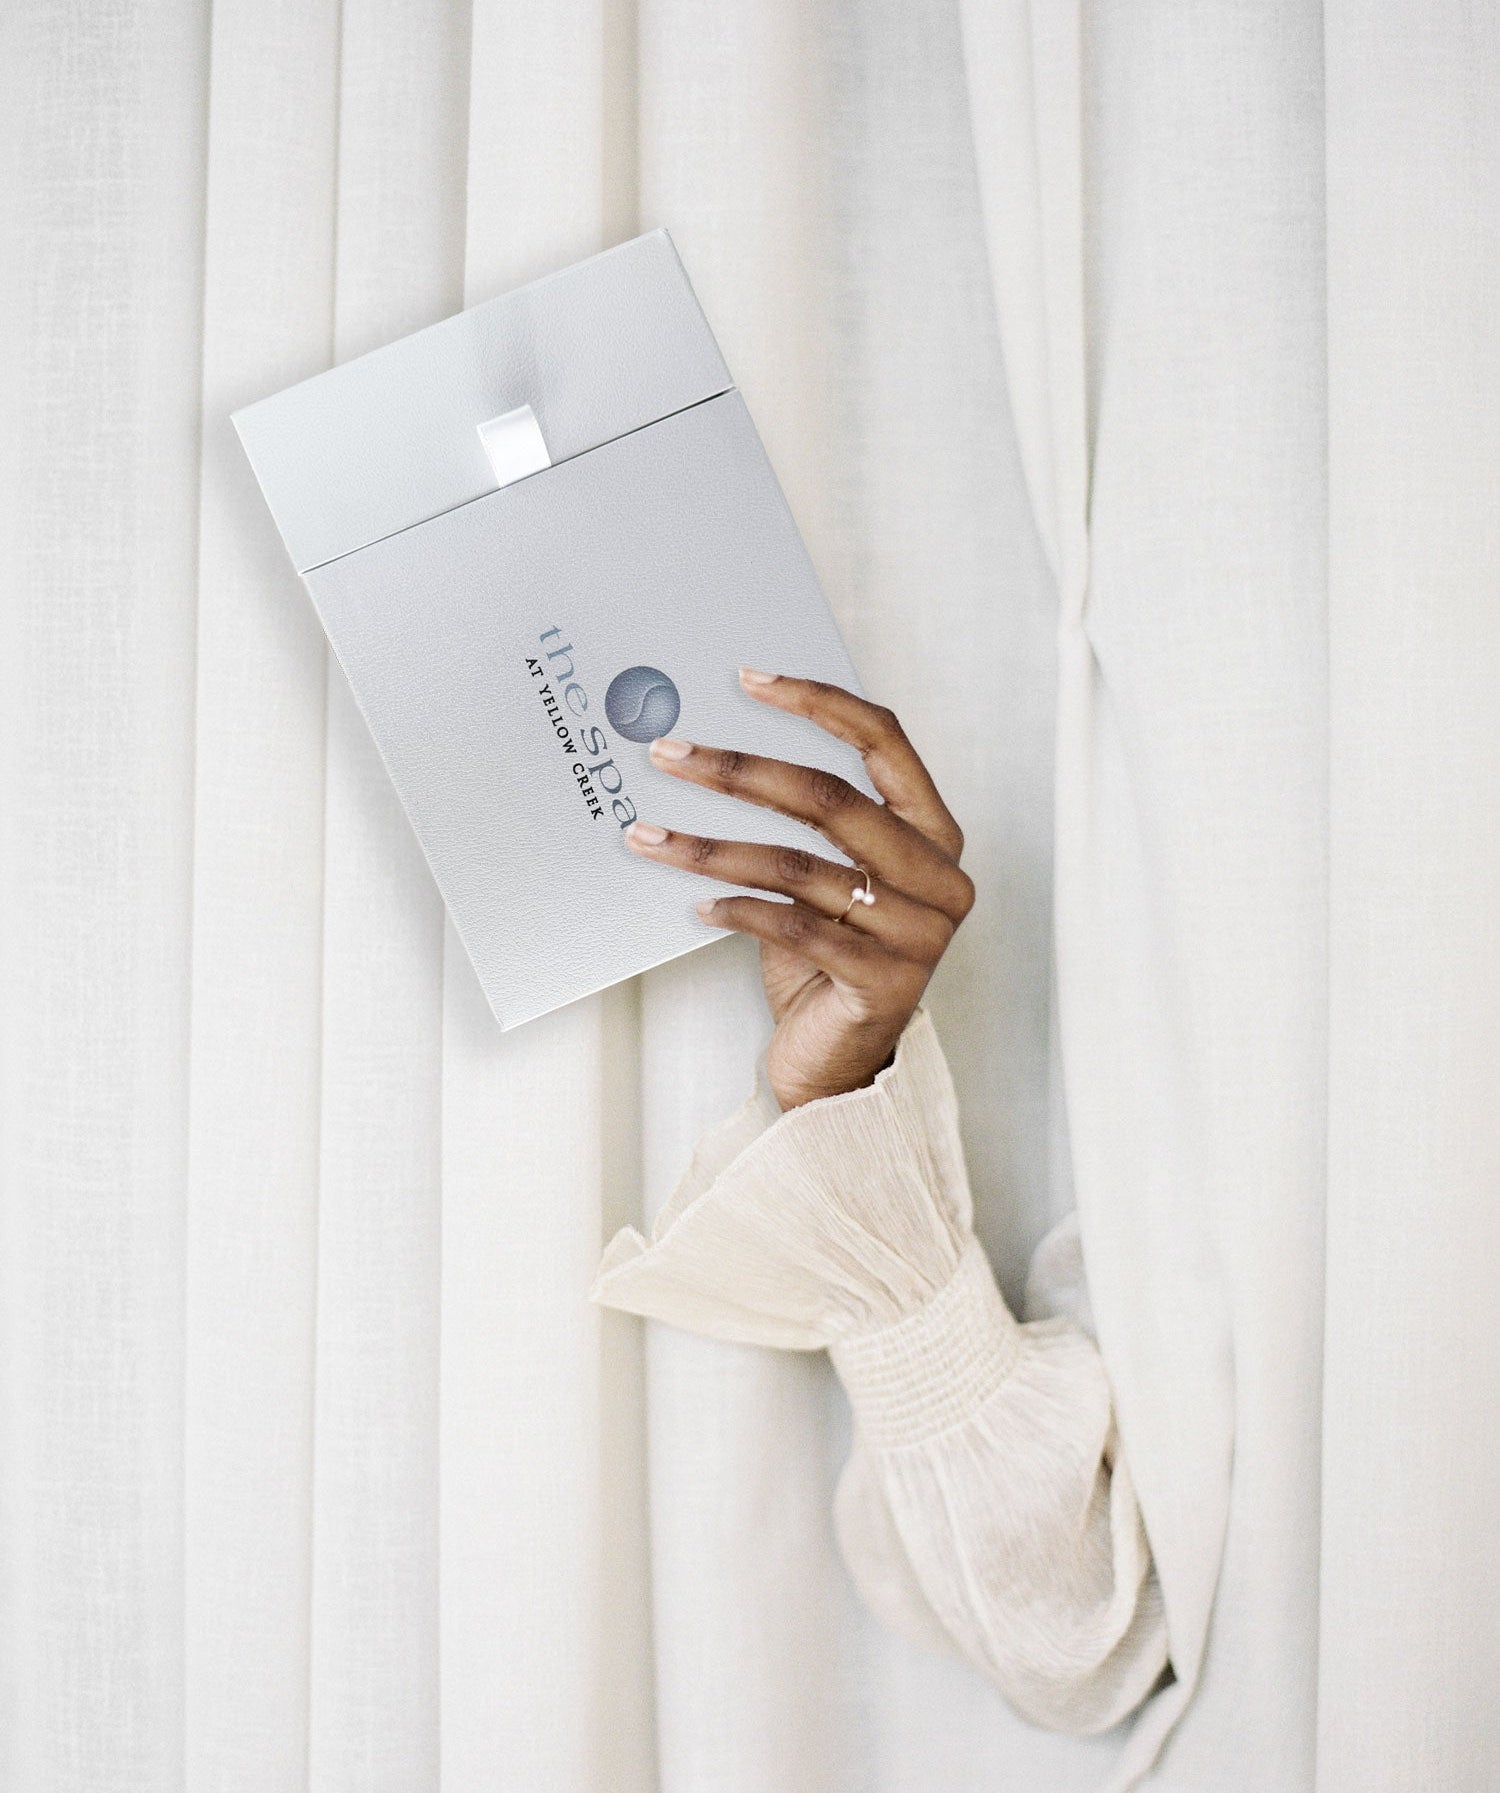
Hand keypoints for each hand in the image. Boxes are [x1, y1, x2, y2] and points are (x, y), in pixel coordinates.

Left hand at [625, 669, 973, 1110]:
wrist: (841, 1065)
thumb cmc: (827, 961)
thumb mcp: (827, 879)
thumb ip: (805, 823)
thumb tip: (714, 752)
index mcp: (934, 833)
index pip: (885, 741)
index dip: (817, 702)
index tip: (748, 678)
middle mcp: (939, 877)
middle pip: (830, 798)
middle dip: (738, 770)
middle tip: (668, 754)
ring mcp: (919, 933)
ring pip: (799, 866)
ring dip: (711, 848)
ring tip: (650, 838)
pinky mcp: (882, 982)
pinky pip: (795, 928)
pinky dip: (738, 910)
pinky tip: (697, 906)